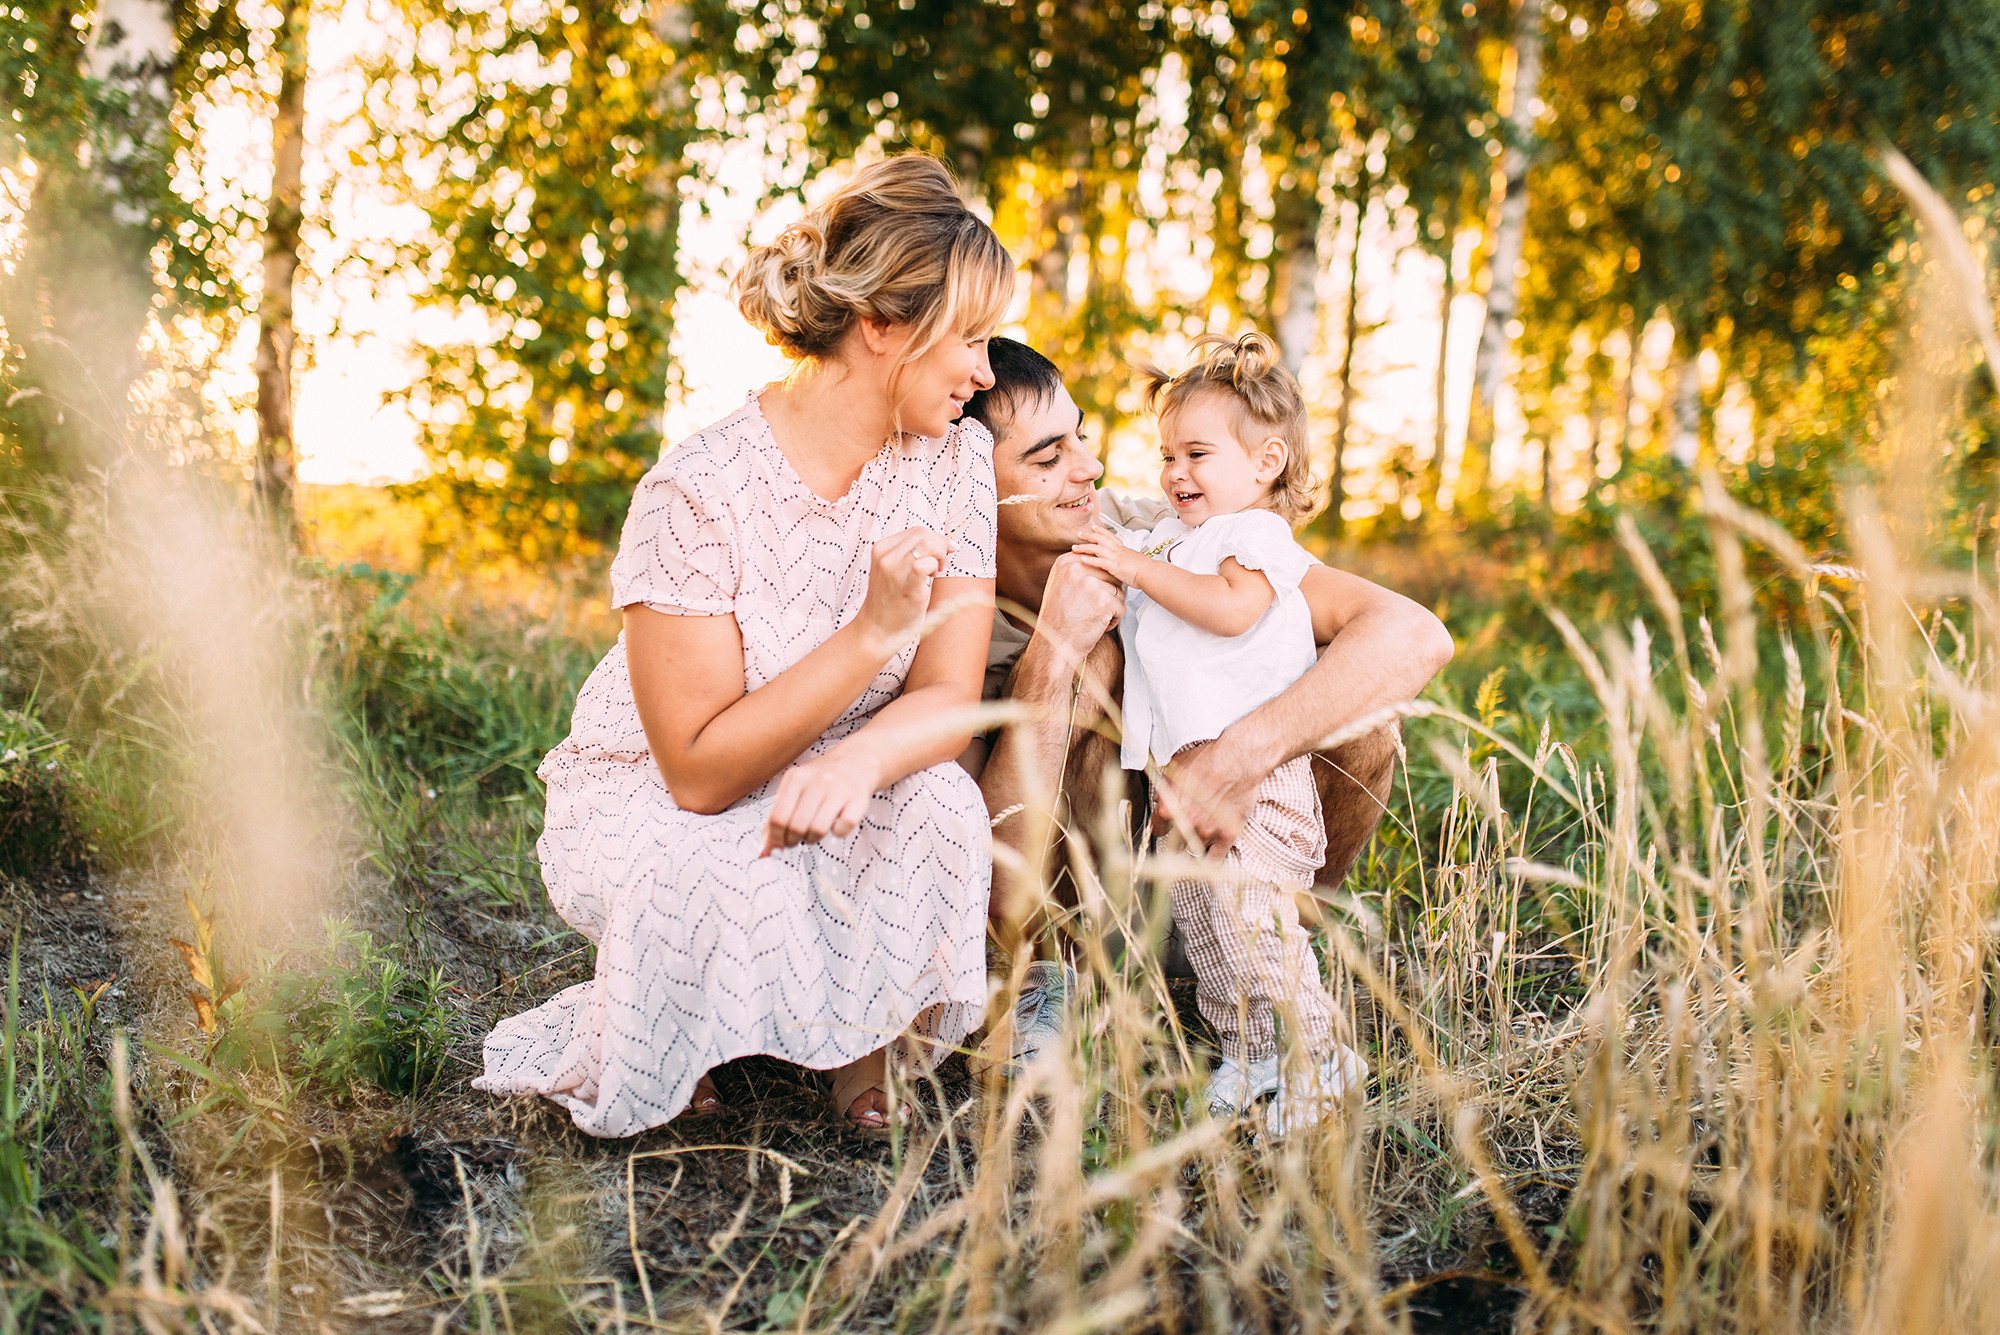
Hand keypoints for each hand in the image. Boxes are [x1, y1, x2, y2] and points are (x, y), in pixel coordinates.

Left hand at [760, 749, 882, 855]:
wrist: (854, 763)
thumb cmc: (820, 782)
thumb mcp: (794, 790)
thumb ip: (777, 818)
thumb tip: (765, 852)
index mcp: (796, 778)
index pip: (777, 817)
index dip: (776, 838)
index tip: (778, 845)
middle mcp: (818, 781)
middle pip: (796, 826)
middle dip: (794, 840)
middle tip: (798, 838)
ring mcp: (839, 790)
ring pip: (818, 830)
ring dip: (813, 838)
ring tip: (814, 832)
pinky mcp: (858, 800)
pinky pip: (842, 829)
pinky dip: (837, 832)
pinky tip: (835, 824)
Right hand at [856, 526, 953, 655]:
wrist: (876, 630)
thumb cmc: (890, 601)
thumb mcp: (894, 570)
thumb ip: (912, 554)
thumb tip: (947, 543)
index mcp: (882, 548)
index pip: (917, 531)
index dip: (936, 539)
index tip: (944, 552)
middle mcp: (886, 556)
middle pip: (924, 534)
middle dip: (940, 547)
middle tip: (938, 567)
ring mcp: (894, 570)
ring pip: (928, 545)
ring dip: (939, 558)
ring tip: (933, 574)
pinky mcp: (906, 585)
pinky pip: (926, 564)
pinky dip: (934, 568)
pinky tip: (930, 580)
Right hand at [1032, 552, 1124, 664]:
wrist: (1054, 645)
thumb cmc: (1057, 619)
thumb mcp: (1059, 584)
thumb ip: (1077, 569)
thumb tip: (1099, 562)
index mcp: (1067, 562)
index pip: (1098, 562)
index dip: (1099, 581)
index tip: (1090, 595)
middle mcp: (1078, 568)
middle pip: (1110, 575)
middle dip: (1107, 593)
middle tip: (1089, 608)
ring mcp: (1092, 584)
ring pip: (1119, 591)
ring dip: (1110, 607)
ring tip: (1091, 617)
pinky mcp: (1104, 601)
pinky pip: (1121, 608)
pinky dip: (1113, 620)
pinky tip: (1096, 625)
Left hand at [1071, 522, 1145, 585]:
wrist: (1151, 573)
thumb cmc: (1146, 570)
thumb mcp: (1135, 563)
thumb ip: (1128, 563)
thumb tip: (1127, 567)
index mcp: (1123, 549)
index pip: (1110, 536)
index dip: (1101, 531)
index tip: (1093, 527)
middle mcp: (1118, 551)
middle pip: (1100, 539)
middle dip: (1088, 536)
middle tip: (1079, 534)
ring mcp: (1116, 557)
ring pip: (1096, 549)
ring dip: (1084, 547)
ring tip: (1074, 548)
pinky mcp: (1114, 566)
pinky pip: (1099, 562)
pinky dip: (1090, 560)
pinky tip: (1081, 560)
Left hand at [1149, 736, 1262, 854]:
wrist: (1239, 759)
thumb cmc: (1209, 759)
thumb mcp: (1177, 767)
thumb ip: (1165, 786)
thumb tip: (1158, 798)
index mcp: (1169, 808)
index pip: (1157, 829)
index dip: (1160, 828)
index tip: (1164, 828)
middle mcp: (1185, 824)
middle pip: (1172, 846)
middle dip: (1175, 842)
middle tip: (1179, 839)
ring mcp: (1206, 832)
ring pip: (1192, 853)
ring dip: (1193, 848)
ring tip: (1196, 843)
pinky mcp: (1226, 836)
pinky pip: (1214, 860)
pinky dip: (1209, 863)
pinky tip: (1207, 863)